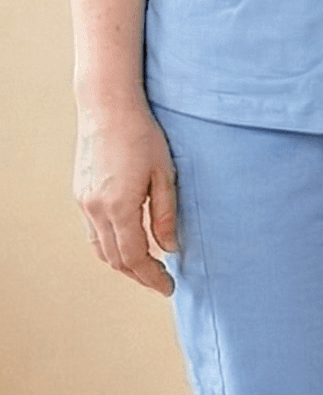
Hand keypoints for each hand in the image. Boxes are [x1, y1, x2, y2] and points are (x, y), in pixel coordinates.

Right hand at [74, 103, 177, 295]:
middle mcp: (96, 209)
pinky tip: (127, 245)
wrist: (107, 108)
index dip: (152, 277)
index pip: (135, 257)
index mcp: (119, 207)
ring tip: (147, 270)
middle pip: (115, 259)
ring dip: (123, 264)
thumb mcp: (165, 175)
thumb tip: (170, 248)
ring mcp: (84, 202)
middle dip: (139, 275)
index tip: (169, 287)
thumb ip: (166, 215)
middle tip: (162, 283)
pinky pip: (92, 232)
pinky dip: (109, 246)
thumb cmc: (143, 136)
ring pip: (100, 248)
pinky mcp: (81, 194)